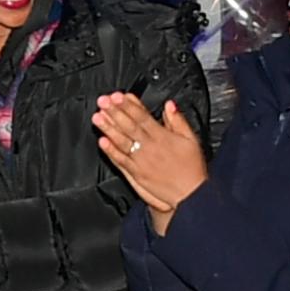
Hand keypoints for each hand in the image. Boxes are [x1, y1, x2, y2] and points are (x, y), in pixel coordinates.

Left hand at [93, 91, 209, 221]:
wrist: (190, 194)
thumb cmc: (192, 168)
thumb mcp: (192, 139)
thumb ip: (179, 121)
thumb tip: (169, 105)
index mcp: (163, 137)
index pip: (142, 116)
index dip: (129, 105)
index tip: (118, 96)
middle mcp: (150, 147)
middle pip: (129, 126)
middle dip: (115, 112)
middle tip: (103, 101)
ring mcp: (142, 161)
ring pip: (122, 141)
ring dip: (109, 129)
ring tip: (98, 117)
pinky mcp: (137, 174)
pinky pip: (122, 161)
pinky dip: (111, 151)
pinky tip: (102, 141)